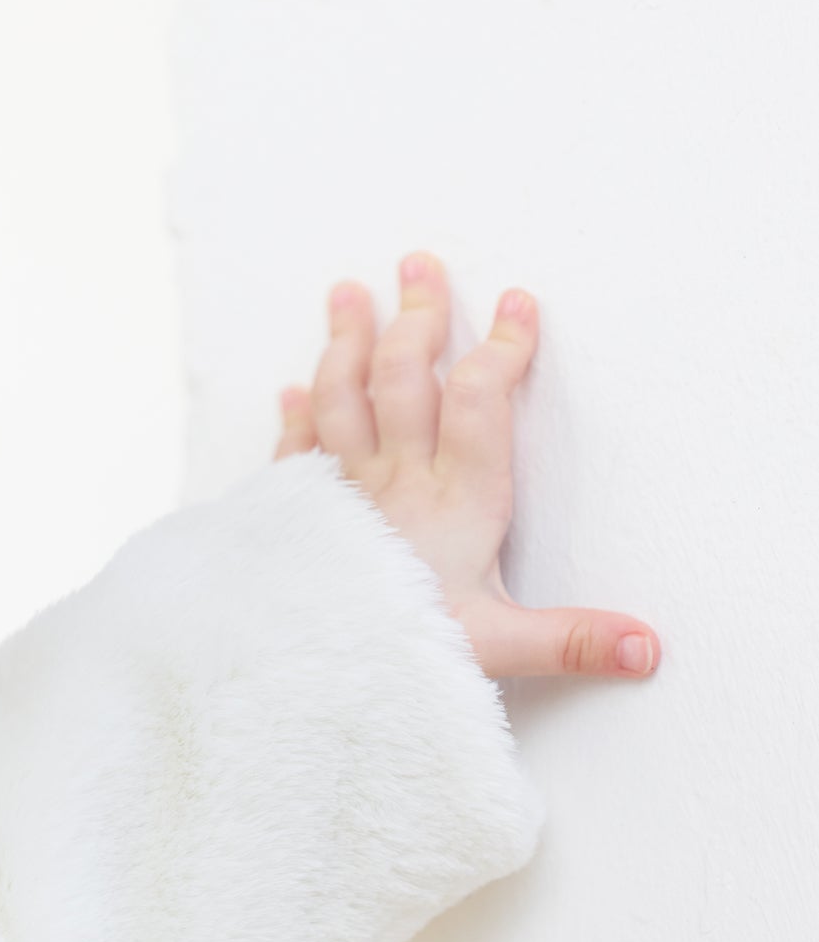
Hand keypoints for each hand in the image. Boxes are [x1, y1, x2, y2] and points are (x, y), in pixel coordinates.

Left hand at [274, 252, 659, 681]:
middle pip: (404, 378)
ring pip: (341, 396)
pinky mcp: (296, 515)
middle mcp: (394, 484)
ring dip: (345, 342)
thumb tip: (648, 647)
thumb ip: (572, 640)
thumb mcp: (500, 651)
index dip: (501, 349)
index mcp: (455, 503)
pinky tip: (293, 392)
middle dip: (416, 317)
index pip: (480, 402)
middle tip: (419, 265)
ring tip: (347, 294)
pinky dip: (296, 416)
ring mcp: (340, 494)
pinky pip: (295, 451)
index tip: (517, 303)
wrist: (305, 677)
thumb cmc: (402, 658)